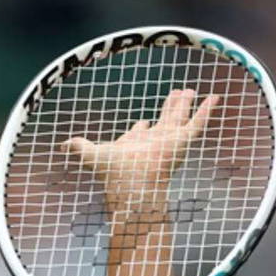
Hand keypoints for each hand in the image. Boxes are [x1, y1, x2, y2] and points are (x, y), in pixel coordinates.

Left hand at [63, 89, 217, 234]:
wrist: (135, 185)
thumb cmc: (114, 174)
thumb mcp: (92, 155)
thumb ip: (79, 148)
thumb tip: (60, 146)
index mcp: (135, 146)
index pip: (138, 133)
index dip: (138, 128)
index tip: (141, 122)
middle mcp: (153, 143)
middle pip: (163, 121)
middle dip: (168, 108)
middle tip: (175, 95)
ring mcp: (170, 141)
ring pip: (179, 117)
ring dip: (183, 105)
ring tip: (189, 90)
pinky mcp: (183, 141)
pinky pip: (198, 122)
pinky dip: (206, 110)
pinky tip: (214, 97)